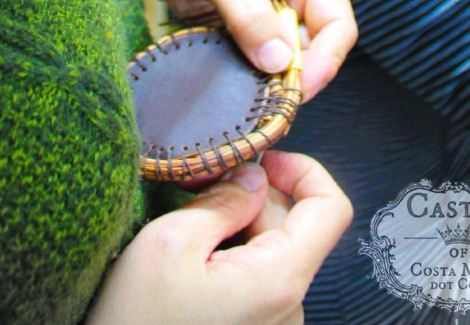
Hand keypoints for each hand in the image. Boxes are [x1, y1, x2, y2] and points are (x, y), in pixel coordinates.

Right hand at [86, 152, 351, 324]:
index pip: (332, 209)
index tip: (258, 160)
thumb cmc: (137, 320)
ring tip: (190, 233)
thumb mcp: (170, 242)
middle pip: (295, 227)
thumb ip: (223, 201)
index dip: (303, 171)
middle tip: (200, 192)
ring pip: (273, 251)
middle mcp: (290, 307)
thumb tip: (255, 176)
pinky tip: (193, 266)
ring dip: (239, 228)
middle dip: (254, 198)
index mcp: (280, 279)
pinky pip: (258, 278)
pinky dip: (232, 257)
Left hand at [130, 0, 357, 99]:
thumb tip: (280, 64)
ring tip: (244, 95)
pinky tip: (224, 84)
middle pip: (310, 51)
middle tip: (267, 101)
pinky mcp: (230, 28)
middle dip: (292, 77)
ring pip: (276, 62)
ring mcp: (260, 14)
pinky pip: (245, 62)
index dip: (324, 62)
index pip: (337, 28)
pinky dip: (239, 76)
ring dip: (263, 80)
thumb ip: (253, 19)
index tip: (297, 88)